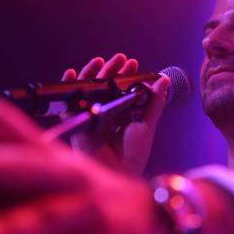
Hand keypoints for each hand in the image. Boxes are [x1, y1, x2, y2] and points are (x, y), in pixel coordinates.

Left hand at [0, 97, 171, 233]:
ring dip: (6, 228)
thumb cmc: (98, 199)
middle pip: (23, 170)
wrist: (158, 216)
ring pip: (45, 217)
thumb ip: (22, 184)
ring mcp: (90, 210)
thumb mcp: (65, 178)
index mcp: (57, 162)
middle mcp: (72, 178)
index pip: (11, 148)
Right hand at [61, 53, 169, 174]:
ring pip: (89, 90)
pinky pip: (69, 104)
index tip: (133, 63)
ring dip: (92, 74)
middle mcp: (105, 114)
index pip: (122, 88)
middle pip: (105, 86)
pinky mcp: (78, 124)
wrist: (118, 174)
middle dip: (111, 70)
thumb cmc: (134, 154)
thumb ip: (155, 102)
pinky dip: (69, 88)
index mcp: (122, 113)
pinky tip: (73, 73)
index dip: (126, 74)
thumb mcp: (147, 125)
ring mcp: (91, 118)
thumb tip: (164, 80)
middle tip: (120, 58)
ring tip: (100, 61)